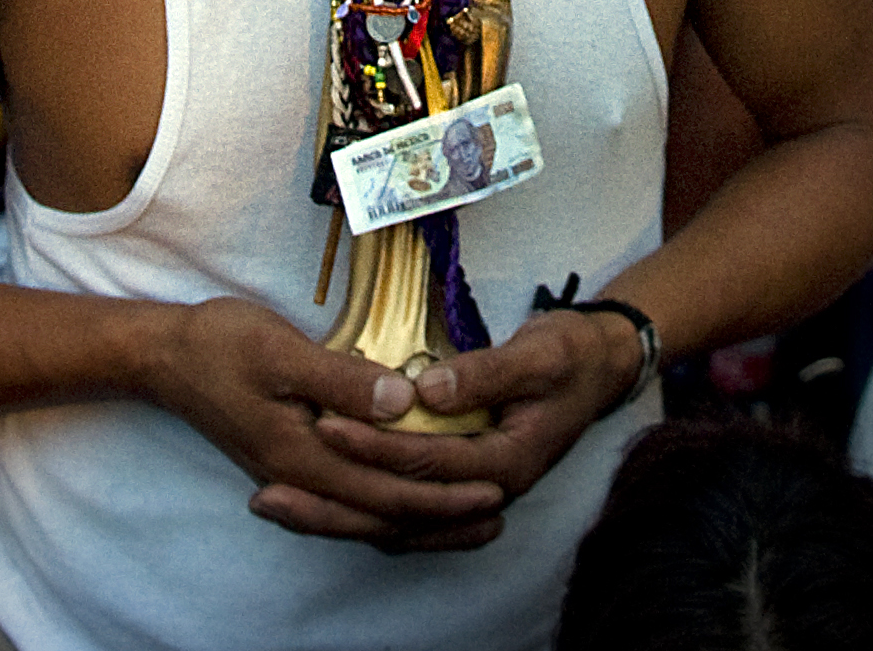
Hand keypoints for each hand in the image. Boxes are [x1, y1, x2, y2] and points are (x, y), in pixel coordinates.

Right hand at [142, 296, 504, 549]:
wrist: (164, 357)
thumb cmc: (220, 345)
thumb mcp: (279, 351)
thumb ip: (341, 381)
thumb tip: (401, 401)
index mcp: (303, 457)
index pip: (387, 492)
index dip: (443, 495)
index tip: (493, 489)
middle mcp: (301, 478)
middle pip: (383, 514)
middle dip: (443, 518)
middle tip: (498, 511)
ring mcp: (294, 474)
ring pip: (366, 513)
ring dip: (418, 517)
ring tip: (468, 515)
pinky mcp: (292, 462)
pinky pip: (348, 498)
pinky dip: (386, 504)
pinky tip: (406, 496)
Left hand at [308, 308, 643, 553]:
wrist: (601, 366)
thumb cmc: (573, 355)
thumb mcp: (542, 353)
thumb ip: (486, 374)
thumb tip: (430, 392)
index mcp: (509, 462)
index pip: (426, 463)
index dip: (374, 446)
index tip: (324, 423)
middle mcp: (489, 490)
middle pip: (401, 511)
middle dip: (335, 504)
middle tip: (271, 492)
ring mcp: (473, 492)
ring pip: (397, 519)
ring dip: (339, 516)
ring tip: (278, 505)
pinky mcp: (460, 483)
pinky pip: (404, 507)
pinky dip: (361, 506)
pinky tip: (321, 496)